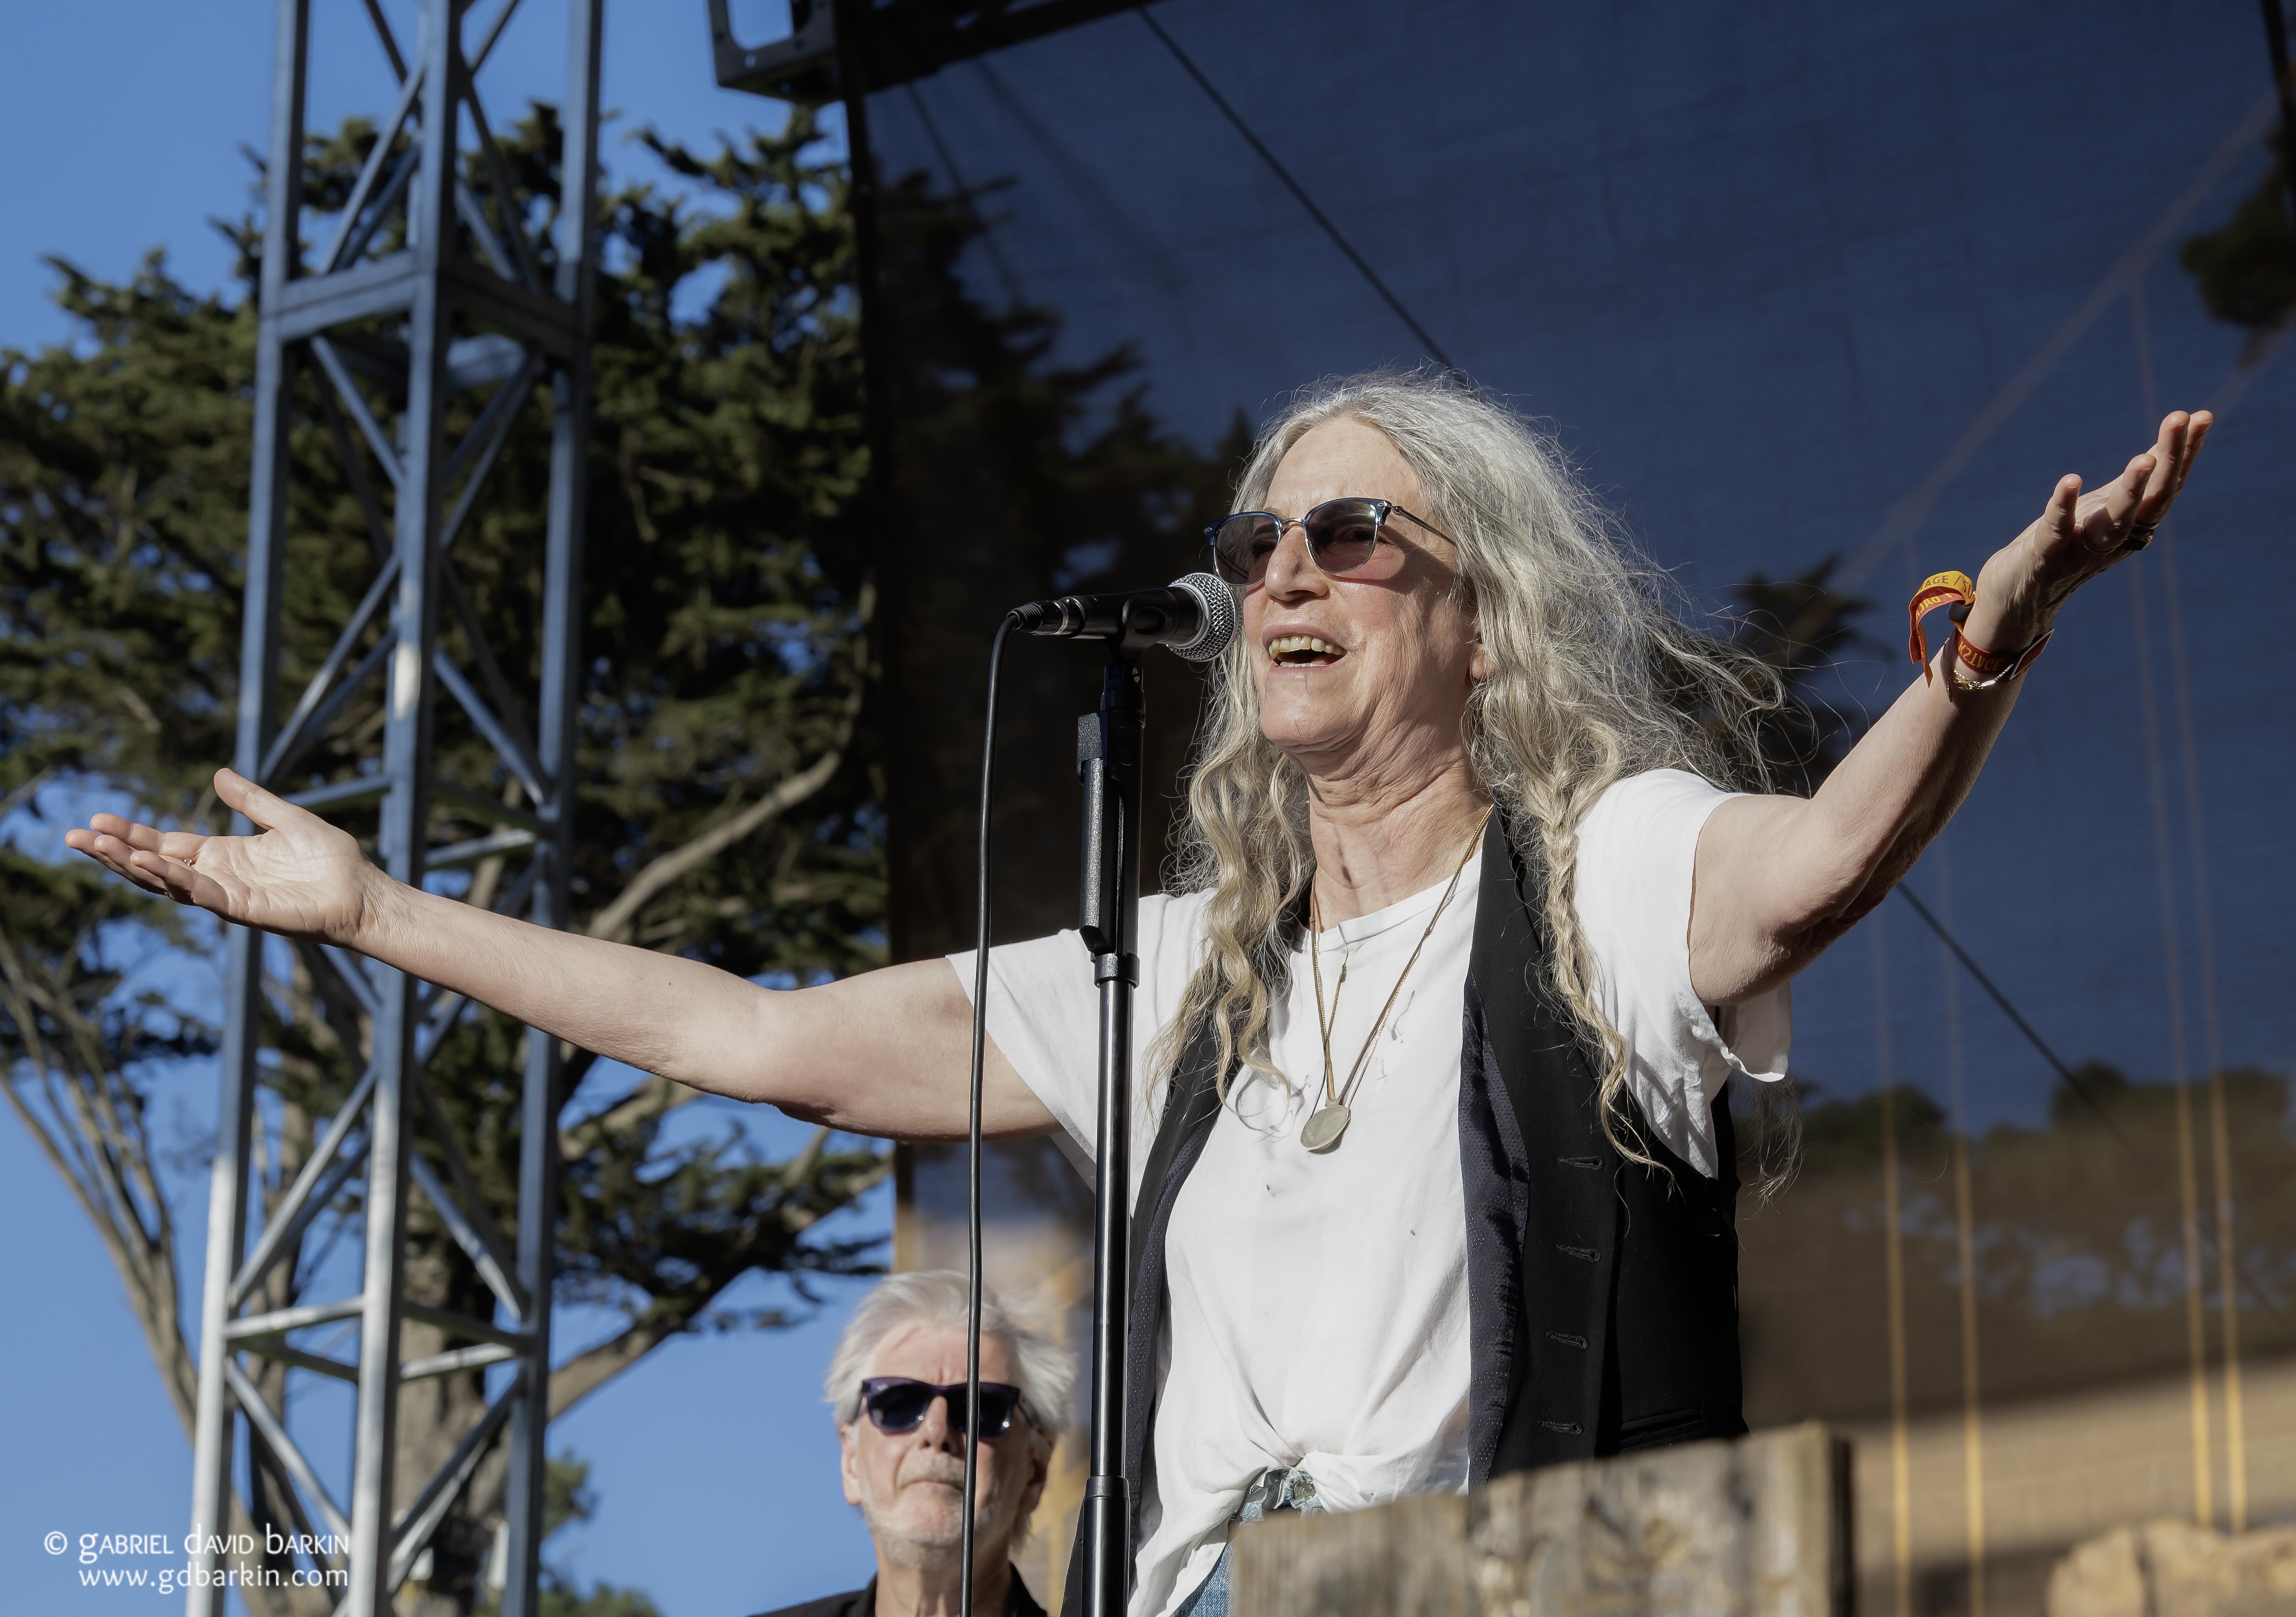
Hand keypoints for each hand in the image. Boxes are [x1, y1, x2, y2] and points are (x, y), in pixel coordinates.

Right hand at [65, 768, 381, 945]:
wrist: (363, 891)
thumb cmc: (331, 860)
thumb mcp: (285, 818)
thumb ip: (251, 800)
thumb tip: (218, 774)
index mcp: (224, 856)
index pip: (165, 843)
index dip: (131, 835)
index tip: (96, 821)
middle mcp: (218, 878)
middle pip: (154, 865)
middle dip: (114, 852)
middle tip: (73, 836)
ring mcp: (228, 896)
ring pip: (168, 882)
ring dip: (133, 866)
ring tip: (98, 847)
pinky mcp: (245, 911)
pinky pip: (201, 895)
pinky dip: (175, 879)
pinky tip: (150, 863)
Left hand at [1962, 409, 2211, 656]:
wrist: (2020, 596)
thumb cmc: (2068, 543)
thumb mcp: (2105, 508)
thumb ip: (2136, 482)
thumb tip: (2167, 445)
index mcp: (2133, 526)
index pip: (2168, 487)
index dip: (2186, 453)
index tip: (2202, 416)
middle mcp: (2115, 540)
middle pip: (2152, 500)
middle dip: (2170, 459)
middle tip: (2181, 419)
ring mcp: (2082, 552)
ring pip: (2115, 523)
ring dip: (2132, 490)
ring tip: (2145, 458)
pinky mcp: (2045, 557)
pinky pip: (2057, 530)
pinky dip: (2063, 506)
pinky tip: (2071, 480)